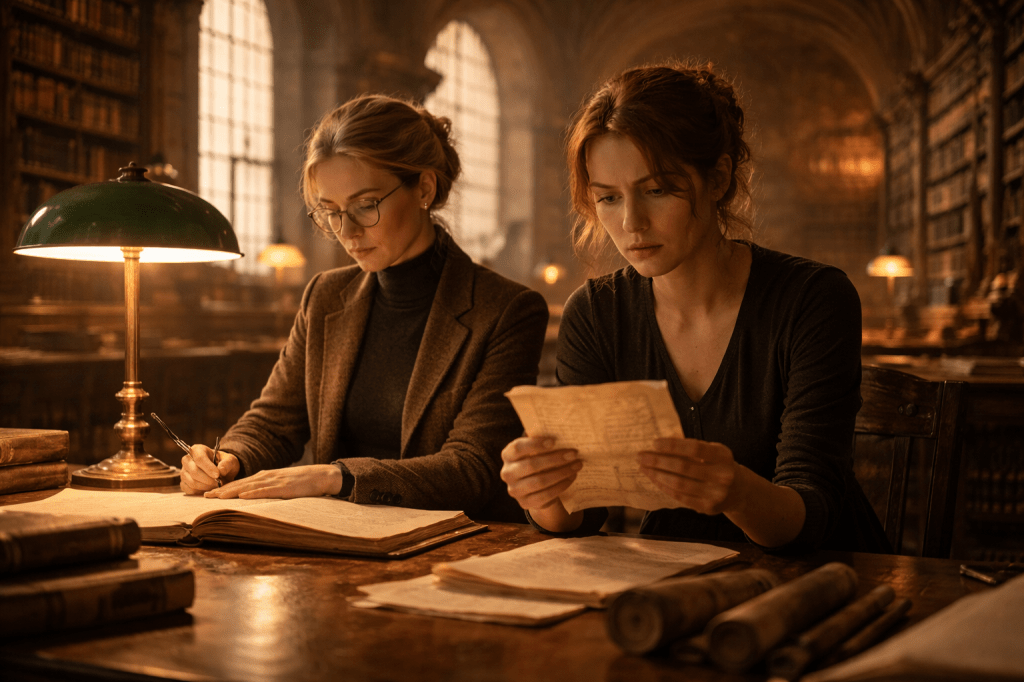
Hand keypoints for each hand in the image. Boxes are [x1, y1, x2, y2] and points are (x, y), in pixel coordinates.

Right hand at [180, 445, 239, 494]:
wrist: (220, 472)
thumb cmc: (223, 463)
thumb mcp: (230, 460)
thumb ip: (227, 464)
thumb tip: (221, 470)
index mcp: (197, 450)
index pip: (199, 458)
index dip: (208, 468)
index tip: (217, 475)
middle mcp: (187, 460)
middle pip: (194, 471)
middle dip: (208, 479)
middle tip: (219, 482)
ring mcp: (184, 472)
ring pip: (192, 482)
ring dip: (206, 487)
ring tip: (216, 485)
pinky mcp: (183, 483)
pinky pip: (190, 490)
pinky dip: (201, 492)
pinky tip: (209, 489)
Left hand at [203, 464, 342, 499]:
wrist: (320, 475)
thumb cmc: (301, 482)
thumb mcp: (280, 484)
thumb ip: (266, 489)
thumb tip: (251, 498)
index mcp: (264, 476)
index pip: (240, 483)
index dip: (223, 488)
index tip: (208, 493)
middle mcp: (266, 476)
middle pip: (240, 484)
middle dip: (221, 490)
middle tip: (204, 495)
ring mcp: (274, 481)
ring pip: (248, 486)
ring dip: (231, 491)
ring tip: (217, 496)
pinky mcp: (284, 487)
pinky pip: (265, 490)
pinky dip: (253, 493)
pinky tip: (243, 495)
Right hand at [500, 436, 581, 510]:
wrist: (535, 487)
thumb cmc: (537, 461)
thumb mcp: (536, 451)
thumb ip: (543, 443)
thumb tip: (562, 434)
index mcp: (507, 456)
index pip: (517, 448)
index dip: (535, 444)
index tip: (554, 441)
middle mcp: (507, 473)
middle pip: (531, 465)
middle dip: (555, 459)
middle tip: (573, 454)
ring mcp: (514, 490)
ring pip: (540, 481)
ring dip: (562, 472)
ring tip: (576, 465)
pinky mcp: (525, 503)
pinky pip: (545, 495)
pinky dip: (561, 486)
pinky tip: (571, 477)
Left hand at [638, 438, 742, 515]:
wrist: (739, 491)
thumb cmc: (719, 465)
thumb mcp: (713, 452)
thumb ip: (692, 448)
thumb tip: (661, 444)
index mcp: (723, 456)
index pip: (695, 448)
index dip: (673, 446)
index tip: (654, 443)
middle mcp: (722, 475)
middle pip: (683, 467)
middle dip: (658, 461)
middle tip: (641, 456)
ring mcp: (715, 494)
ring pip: (679, 483)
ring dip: (657, 475)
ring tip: (643, 467)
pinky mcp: (707, 507)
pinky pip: (680, 496)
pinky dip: (664, 486)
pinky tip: (654, 479)